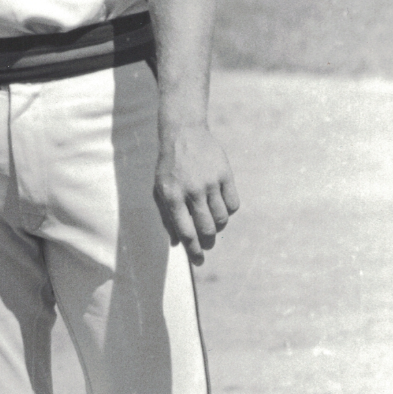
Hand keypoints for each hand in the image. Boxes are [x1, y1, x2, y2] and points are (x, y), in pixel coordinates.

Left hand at [153, 122, 239, 266]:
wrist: (183, 133)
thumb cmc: (169, 166)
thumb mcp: (159, 189)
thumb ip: (167, 217)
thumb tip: (177, 243)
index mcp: (172, 196)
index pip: (186, 231)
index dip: (193, 250)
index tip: (199, 261)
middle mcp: (192, 191)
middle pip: (207, 229)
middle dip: (207, 242)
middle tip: (206, 243)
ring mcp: (210, 182)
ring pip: (221, 219)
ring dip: (217, 227)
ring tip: (211, 223)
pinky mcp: (225, 174)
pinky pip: (233, 204)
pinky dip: (228, 212)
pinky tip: (220, 207)